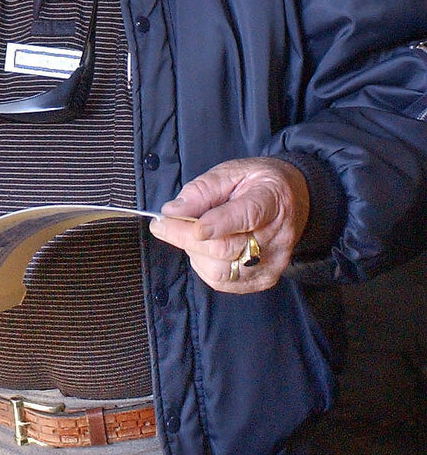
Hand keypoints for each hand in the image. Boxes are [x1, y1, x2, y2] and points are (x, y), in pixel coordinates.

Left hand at [148, 157, 310, 293]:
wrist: (292, 200)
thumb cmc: (256, 183)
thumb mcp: (231, 172)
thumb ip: (202, 190)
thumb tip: (172, 211)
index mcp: (272, 200)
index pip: (247, 216)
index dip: (218, 224)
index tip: (192, 226)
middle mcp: (278, 236)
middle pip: (227, 247)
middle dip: (186, 238)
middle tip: (162, 225)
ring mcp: (273, 262)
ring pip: (222, 270)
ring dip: (194, 253)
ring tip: (190, 234)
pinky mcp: (265, 279)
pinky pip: (224, 282)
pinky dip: (204, 267)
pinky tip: (204, 249)